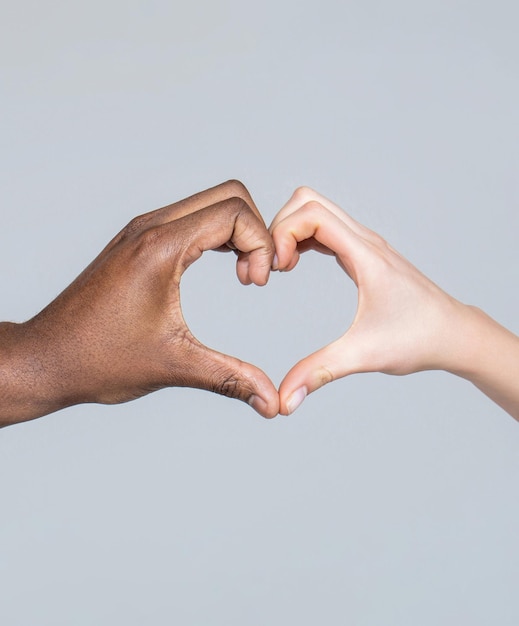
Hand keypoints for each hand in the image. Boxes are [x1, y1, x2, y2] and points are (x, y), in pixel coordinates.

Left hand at [0, 180, 278, 425]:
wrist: (46, 358)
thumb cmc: (98, 360)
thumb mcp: (174, 366)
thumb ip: (231, 378)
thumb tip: (273, 404)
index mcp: (160, 248)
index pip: (233, 211)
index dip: (261, 243)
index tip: (257, 284)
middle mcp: (150, 227)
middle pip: (228, 195)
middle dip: (256, 232)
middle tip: (255, 277)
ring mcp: (141, 231)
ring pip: (209, 202)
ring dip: (237, 233)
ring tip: (243, 275)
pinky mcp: (137, 241)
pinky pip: (189, 218)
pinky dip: (216, 235)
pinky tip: (220, 268)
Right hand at [271, 187, 518, 418]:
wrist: (454, 334)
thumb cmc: (419, 339)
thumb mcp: (365, 355)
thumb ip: (320, 373)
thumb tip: (283, 400)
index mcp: (365, 254)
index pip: (312, 213)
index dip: (283, 233)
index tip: (275, 271)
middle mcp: (364, 241)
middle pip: (308, 201)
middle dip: (279, 226)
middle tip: (271, 267)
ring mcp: (363, 244)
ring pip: (315, 210)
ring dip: (288, 231)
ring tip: (278, 268)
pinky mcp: (362, 254)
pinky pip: (324, 229)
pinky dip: (301, 238)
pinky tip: (294, 266)